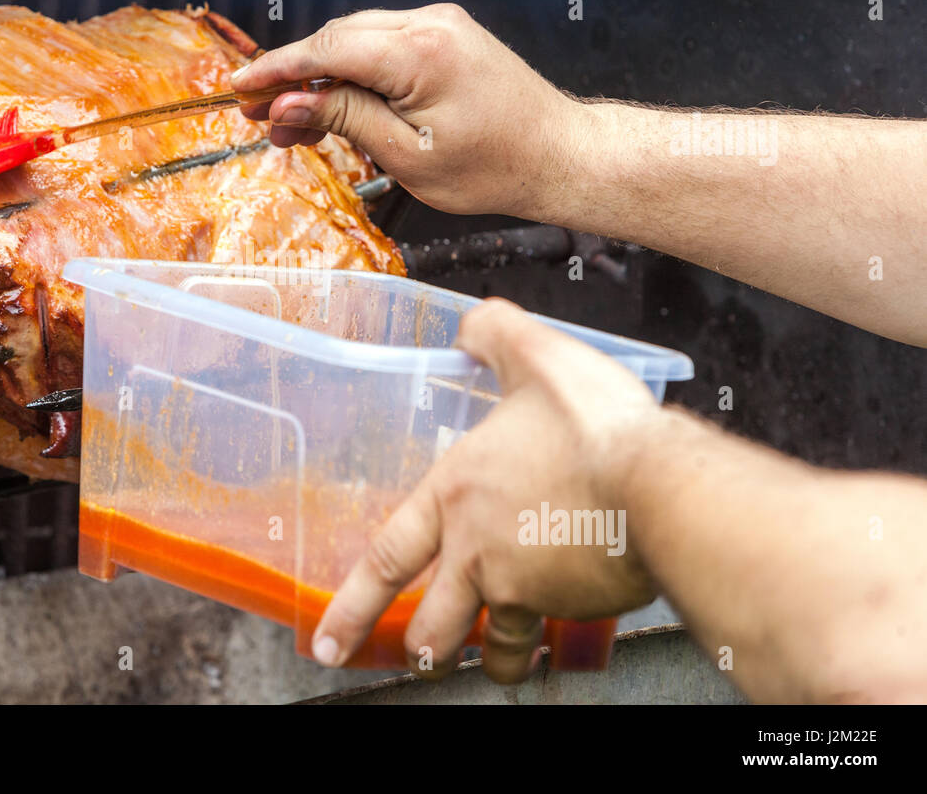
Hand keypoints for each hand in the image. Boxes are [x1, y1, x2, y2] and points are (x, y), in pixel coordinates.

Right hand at [231, 4, 581, 215]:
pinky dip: (351, 73)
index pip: (326, 50)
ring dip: (320, 78)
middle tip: (259, 118)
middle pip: (336, 39)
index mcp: (420, 52)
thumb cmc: (496, 167)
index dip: (276, 70)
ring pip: (356, 40)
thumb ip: (343, 121)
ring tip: (291, 125)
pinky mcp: (446, 35)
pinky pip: (382, 45)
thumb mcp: (407, 156)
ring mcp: (440, 25)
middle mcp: (430, 24)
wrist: (558, 155)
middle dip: (292, 78)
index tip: (240, 90)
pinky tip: (332, 107)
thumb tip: (288, 105)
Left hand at [310, 298, 664, 681]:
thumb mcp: (537, 357)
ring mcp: (522, 586)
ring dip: (493, 658)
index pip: (387, 558)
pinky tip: (561, 642)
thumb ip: (497, 336)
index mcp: (457, 493)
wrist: (662, 485)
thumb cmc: (597, 426)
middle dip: (422, 649)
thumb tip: (473, 323)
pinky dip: (553, 646)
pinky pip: (552, 636)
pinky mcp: (572, 607)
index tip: (326, 644)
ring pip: (493, 643)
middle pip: (431, 623)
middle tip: (418, 661)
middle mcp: (477, 550)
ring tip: (498, 665)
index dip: (352, 606)